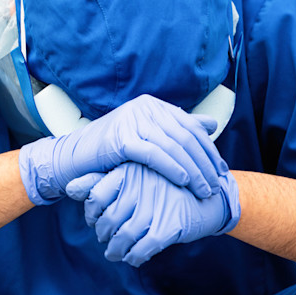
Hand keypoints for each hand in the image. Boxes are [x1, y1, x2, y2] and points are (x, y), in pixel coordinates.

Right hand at [18, 94, 226, 204]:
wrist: (75, 158)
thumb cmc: (112, 152)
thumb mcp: (147, 137)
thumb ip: (177, 129)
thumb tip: (210, 124)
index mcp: (152, 105)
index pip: (190, 126)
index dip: (208, 149)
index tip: (220, 171)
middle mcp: (144, 107)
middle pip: (185, 136)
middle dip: (204, 162)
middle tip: (216, 184)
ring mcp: (132, 120)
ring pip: (173, 146)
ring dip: (193, 170)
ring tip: (204, 189)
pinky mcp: (121, 138)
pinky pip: (154, 154)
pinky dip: (172, 168)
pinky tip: (184, 181)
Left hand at [66, 164, 239, 266]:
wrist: (209, 195)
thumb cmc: (164, 185)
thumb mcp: (133, 176)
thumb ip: (99, 181)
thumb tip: (68, 188)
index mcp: (129, 170)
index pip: (95, 196)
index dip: (92, 213)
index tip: (96, 221)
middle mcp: (139, 186)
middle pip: (108, 220)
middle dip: (104, 235)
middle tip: (106, 239)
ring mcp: (155, 206)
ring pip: (123, 237)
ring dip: (116, 250)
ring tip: (115, 253)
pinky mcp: (169, 226)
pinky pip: (142, 249)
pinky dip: (134, 257)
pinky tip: (134, 257)